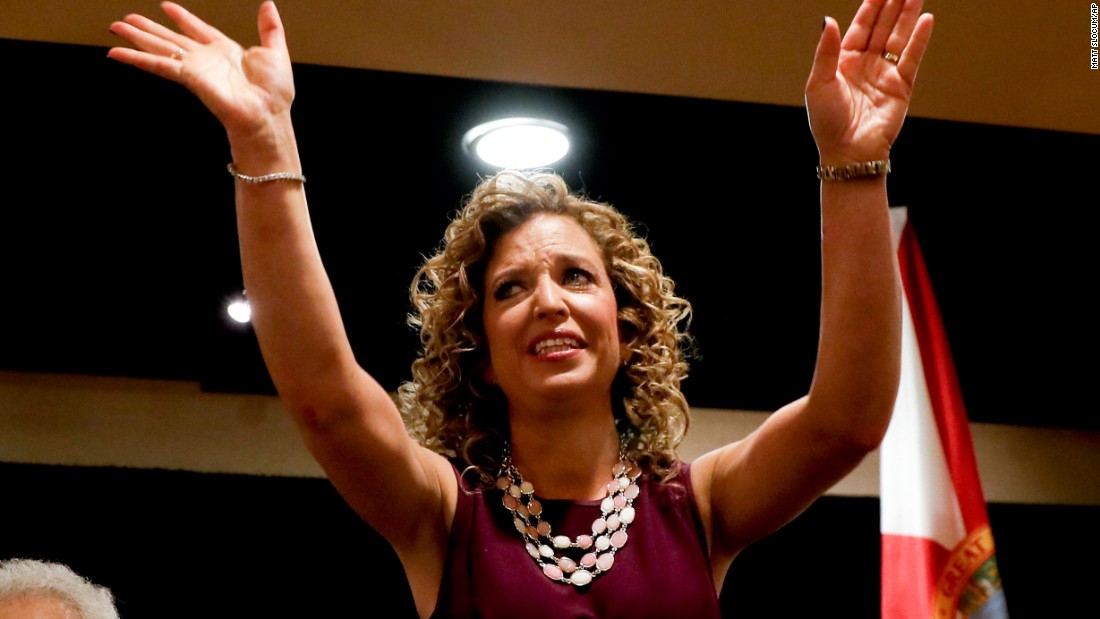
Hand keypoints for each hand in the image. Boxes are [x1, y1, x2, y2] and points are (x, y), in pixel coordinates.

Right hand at [108, 1, 293, 140]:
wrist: (268, 114)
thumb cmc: (275, 92)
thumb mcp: (276, 51)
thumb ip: (270, 28)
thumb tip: (268, 4)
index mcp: (226, 51)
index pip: (198, 30)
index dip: (183, 18)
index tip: (166, 7)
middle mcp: (206, 59)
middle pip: (171, 39)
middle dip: (149, 28)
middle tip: (127, 18)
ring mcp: (195, 68)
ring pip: (159, 48)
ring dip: (137, 38)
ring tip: (116, 27)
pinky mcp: (188, 78)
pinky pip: (158, 65)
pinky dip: (137, 59)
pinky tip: (117, 53)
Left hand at [805, 0, 933, 164]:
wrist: (847, 152)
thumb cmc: (827, 122)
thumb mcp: (819, 82)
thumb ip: (826, 50)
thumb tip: (828, 19)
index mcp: (843, 62)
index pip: (860, 27)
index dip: (870, 6)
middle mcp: (865, 65)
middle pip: (882, 27)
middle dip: (892, 5)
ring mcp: (884, 74)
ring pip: (898, 38)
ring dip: (907, 15)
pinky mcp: (901, 87)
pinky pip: (911, 58)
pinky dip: (919, 39)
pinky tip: (925, 19)